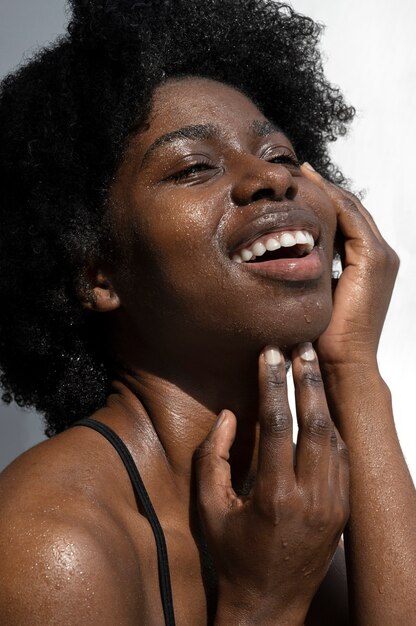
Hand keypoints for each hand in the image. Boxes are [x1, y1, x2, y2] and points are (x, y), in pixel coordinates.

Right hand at [195, 344, 349, 625]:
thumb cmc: (234, 555)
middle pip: (315, 424)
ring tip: (312, 368)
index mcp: (274, 496)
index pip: (276, 424)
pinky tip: (322, 408)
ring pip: (334, 438)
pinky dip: (332, 428)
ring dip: (323, 401)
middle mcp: (311, 498)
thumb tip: (229, 415)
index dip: (273, 384)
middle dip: (308, 381)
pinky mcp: (343, 511)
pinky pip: (342, 459)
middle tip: (302, 347)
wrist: (270, 603)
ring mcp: (333, 505)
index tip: (270, 354)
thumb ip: (212, 458)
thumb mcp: (209, 508)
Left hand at [301, 163, 398, 368]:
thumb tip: (286, 258)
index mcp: (370, 263)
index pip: (347, 221)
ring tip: (302, 172)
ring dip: (326, 188)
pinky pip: (350, 218)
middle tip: (299, 171)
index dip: (324, 201)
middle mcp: (382, 255)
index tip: (299, 186)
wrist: (344, 363)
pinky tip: (310, 187)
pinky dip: (331, 200)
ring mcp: (381, 256)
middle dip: (325, 188)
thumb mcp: (319, 295)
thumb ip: (314, 272)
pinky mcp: (374, 259)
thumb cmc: (326, 337)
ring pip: (351, 208)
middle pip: (351, 209)